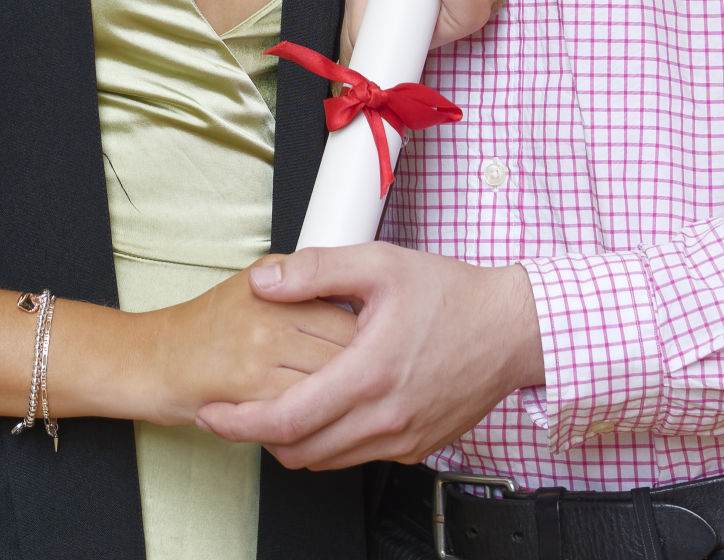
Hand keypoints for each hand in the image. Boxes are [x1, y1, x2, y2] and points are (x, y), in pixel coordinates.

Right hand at [121, 260, 355, 425]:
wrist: (156, 360)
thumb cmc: (204, 325)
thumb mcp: (251, 282)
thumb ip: (296, 279)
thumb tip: (344, 286)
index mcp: (276, 289)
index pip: (343, 307)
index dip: (370, 332)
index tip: (380, 344)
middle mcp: (272, 319)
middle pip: (345, 345)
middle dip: (367, 366)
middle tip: (377, 376)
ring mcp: (263, 359)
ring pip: (330, 381)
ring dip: (348, 395)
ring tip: (356, 399)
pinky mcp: (252, 397)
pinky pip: (303, 411)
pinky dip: (320, 418)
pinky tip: (325, 417)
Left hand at [195, 243, 541, 466]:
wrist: (510, 329)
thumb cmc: (451, 295)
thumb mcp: (379, 264)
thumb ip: (317, 269)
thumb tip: (264, 280)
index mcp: (369, 375)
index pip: (287, 419)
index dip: (240, 422)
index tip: (213, 413)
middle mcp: (385, 417)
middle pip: (299, 450)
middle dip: (259, 434)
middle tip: (238, 408)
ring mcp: (402, 439)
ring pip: (327, 460)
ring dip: (295, 439)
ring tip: (280, 403)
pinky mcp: (416, 447)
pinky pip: (358, 457)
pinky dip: (332, 440)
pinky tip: (330, 404)